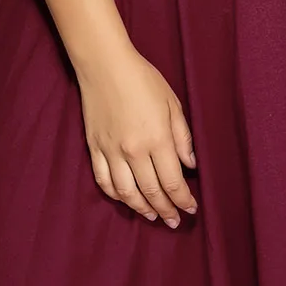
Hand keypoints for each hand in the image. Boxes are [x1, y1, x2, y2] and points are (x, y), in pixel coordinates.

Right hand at [76, 47, 198, 226]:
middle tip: (174, 221)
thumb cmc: (143, 79)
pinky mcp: (94, 148)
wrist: (105, 64)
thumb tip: (191, 165)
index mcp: (157, 139)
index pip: (173, 182)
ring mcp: (111, 151)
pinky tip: (125, 199)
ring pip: (126, 192)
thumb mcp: (172, 104)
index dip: (183, 200)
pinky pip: (103, 180)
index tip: (191, 209)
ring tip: (152, 215)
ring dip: (141, 208)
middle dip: (166, 210)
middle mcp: (133, 151)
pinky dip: (115, 195)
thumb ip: (182, 137)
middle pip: (152, 192)